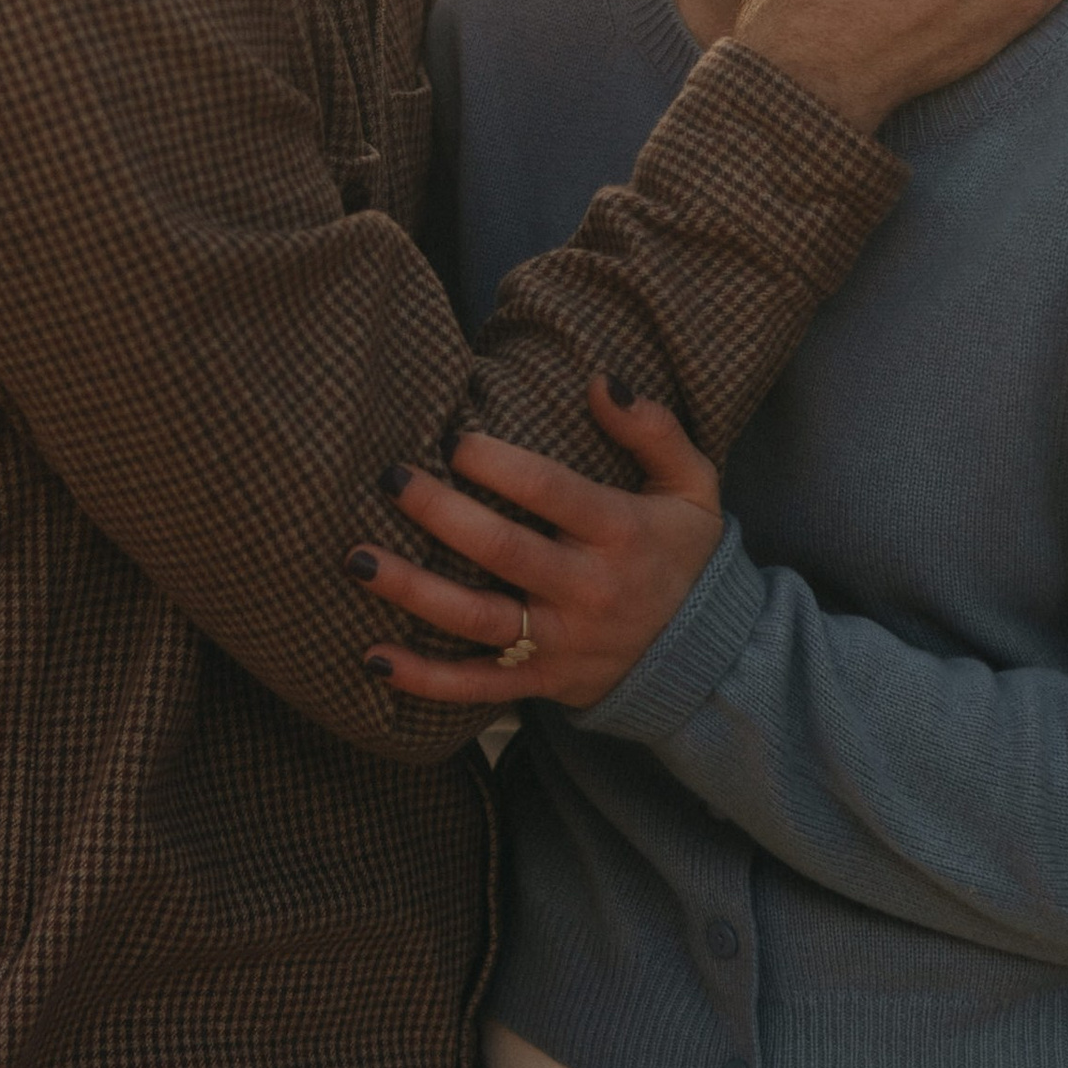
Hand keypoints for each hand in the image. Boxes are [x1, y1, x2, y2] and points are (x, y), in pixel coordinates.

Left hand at [350, 381, 722, 710]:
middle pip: (501, 550)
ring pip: (476, 619)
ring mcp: (562, 643)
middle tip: (391, 480)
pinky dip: (423, 679)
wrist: (709, 659)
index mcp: (621, 533)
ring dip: (412, 590)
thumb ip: (653, 429)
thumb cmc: (685, 556)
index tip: (451, 440)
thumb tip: (603, 380)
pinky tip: (373, 657)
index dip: (496, 463)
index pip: (551, 492)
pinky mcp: (542, 683)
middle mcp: (588, 590)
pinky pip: (476, 686)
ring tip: (357, 559)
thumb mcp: (693, 485)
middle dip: (438, 513)